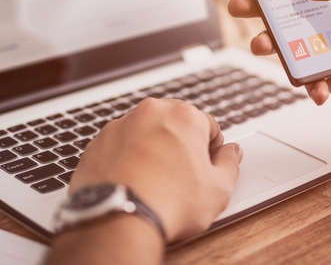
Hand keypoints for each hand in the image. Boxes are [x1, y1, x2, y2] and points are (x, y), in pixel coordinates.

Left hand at [69, 98, 242, 241]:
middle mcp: (151, 112)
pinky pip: (120, 146)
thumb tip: (232, 152)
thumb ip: (230, 163)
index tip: (206, 167)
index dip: (211, 150)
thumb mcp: (217, 189)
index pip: (208, 126)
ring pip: (145, 133)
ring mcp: (121, 125)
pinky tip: (133, 182)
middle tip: (181, 176)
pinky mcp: (98, 141)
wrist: (118, 217)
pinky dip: (127, 158)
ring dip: (152, 150)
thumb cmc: (168, 202)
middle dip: (180, 145)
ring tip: (155, 181)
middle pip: (174, 124)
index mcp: (184, 116)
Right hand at [228, 0, 330, 119]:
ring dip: (267, 44)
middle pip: (278, 8)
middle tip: (239, 5)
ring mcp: (320, 47)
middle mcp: (323, 18)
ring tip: (262, 46)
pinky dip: (306, 84)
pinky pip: (302, 78)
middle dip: (254, 5)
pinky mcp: (323, 76)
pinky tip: (318, 87)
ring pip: (282, 43)